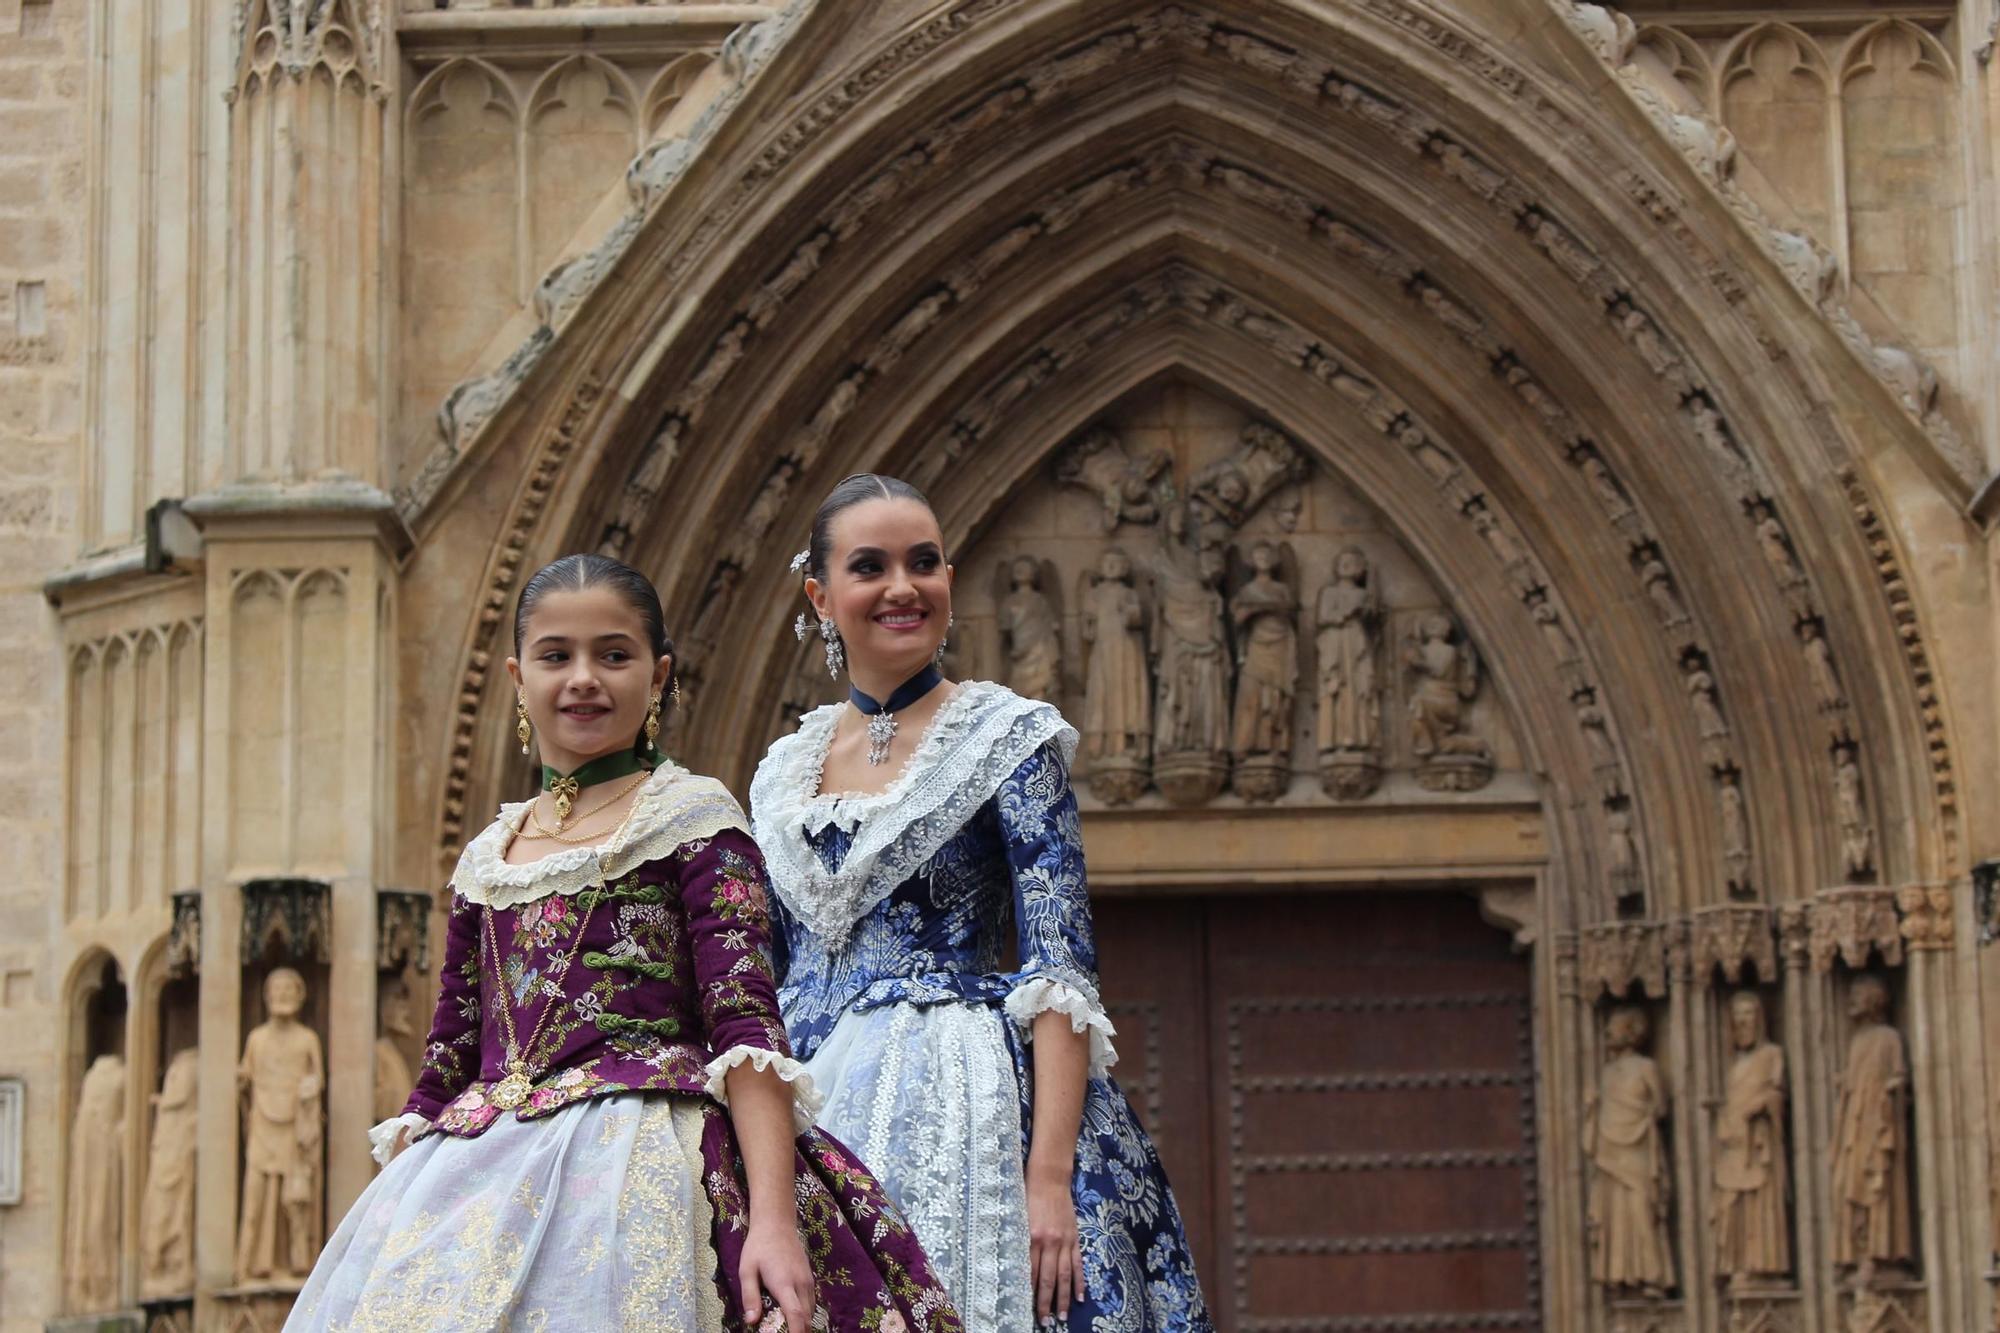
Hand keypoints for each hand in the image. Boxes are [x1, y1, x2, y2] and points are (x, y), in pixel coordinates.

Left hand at [740, 1219, 813, 1332]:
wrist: (777, 1223)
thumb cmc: (758, 1247)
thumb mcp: (747, 1270)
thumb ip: (750, 1297)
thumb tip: (751, 1322)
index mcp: (784, 1283)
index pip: (796, 1315)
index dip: (797, 1332)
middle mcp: (801, 1284)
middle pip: (807, 1317)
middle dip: (799, 1331)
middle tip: (783, 1332)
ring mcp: (808, 1280)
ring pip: (811, 1311)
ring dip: (803, 1323)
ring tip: (787, 1328)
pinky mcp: (809, 1277)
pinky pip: (811, 1302)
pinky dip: (805, 1314)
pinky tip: (793, 1315)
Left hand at [1027, 1167, 1085, 1321]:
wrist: (1049, 1178)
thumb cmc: (1029, 1196)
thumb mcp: (1019, 1218)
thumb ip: (1021, 1241)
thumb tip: (1017, 1267)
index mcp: (1031, 1237)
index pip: (1029, 1271)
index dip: (1029, 1292)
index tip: (1027, 1308)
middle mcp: (1049, 1242)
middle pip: (1047, 1278)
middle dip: (1046, 1302)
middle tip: (1046, 1321)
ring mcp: (1064, 1241)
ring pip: (1064, 1275)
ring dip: (1064, 1297)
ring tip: (1063, 1316)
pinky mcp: (1074, 1238)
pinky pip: (1077, 1264)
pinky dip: (1079, 1281)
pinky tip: (1080, 1296)